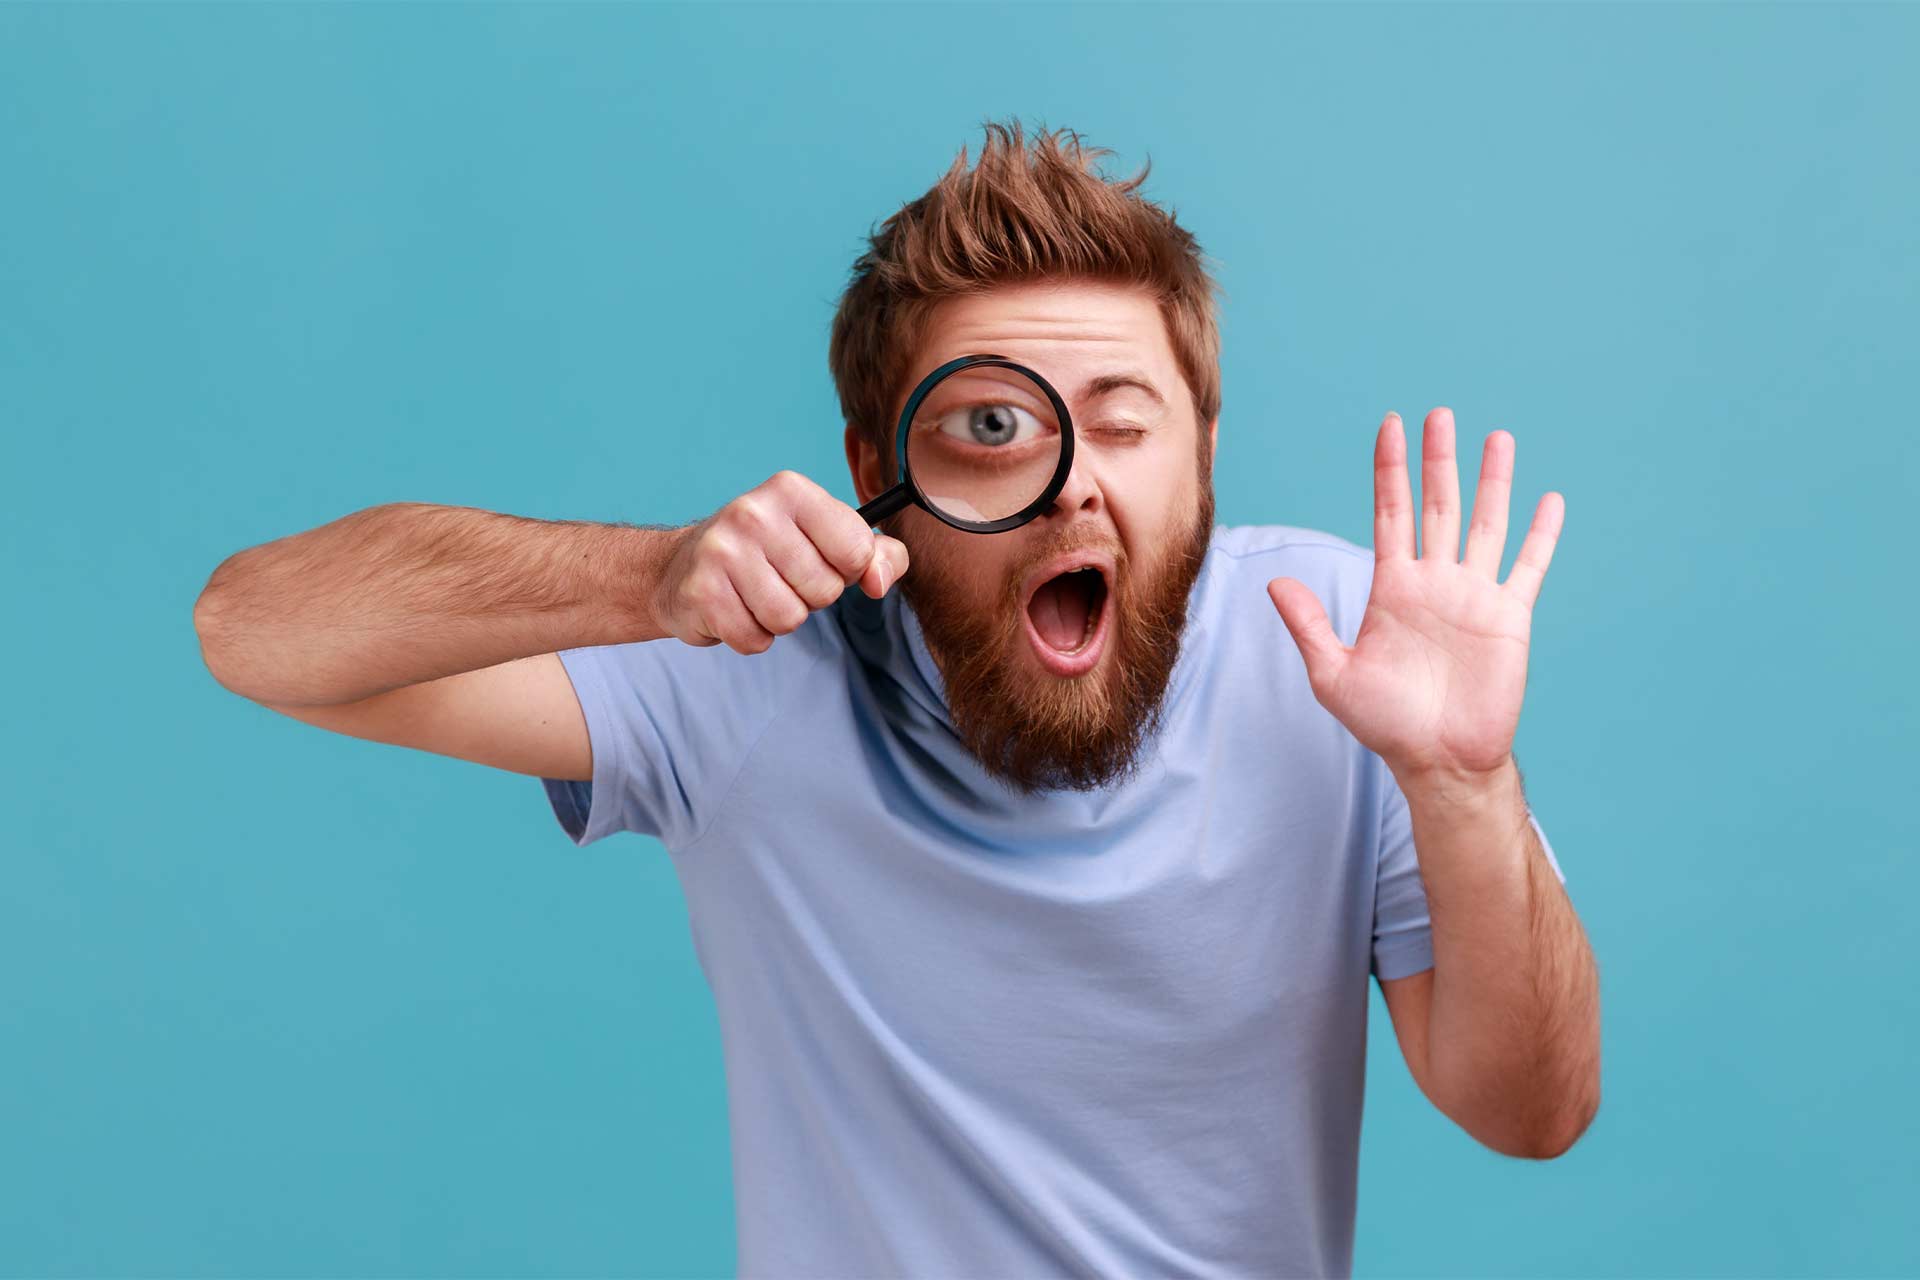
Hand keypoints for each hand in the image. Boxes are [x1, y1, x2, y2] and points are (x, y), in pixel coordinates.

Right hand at [652, 470, 910, 653]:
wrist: (680, 567)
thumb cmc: (768, 553)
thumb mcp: (827, 540)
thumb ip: (876, 556)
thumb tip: (878, 582)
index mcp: (792, 490)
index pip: (857, 551)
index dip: (848, 570)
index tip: (822, 560)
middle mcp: (753, 512)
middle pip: (825, 589)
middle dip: (810, 597)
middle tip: (779, 578)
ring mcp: (722, 551)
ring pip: (790, 619)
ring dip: (779, 620)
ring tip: (756, 595)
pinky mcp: (701, 592)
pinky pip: (755, 640)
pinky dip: (750, 636)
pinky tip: (734, 608)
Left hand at [1266, 408, 1563, 782]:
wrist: (1438, 761)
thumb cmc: (1385, 723)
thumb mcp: (1334, 674)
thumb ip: (1309, 625)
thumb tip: (1275, 582)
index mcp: (1393, 587)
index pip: (1391, 513)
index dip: (1389, 470)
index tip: (1390, 426)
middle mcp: (1435, 582)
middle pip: (1437, 505)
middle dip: (1438, 459)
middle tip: (1440, 413)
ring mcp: (1474, 596)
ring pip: (1486, 523)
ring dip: (1492, 481)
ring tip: (1498, 437)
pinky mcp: (1508, 618)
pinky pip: (1527, 567)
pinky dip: (1540, 535)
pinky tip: (1550, 500)